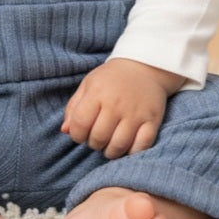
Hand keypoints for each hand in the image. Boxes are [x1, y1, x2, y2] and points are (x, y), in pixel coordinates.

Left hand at [61, 59, 183, 159]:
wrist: (144, 66)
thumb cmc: (111, 79)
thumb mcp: (88, 85)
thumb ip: (74, 108)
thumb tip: (65, 131)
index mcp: (97, 92)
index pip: (80, 124)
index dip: (76, 135)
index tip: (80, 133)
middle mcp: (116, 103)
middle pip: (99, 138)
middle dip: (93, 143)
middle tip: (96, 138)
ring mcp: (135, 113)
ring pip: (119, 146)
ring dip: (111, 151)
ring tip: (109, 144)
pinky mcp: (152, 120)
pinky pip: (142, 146)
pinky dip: (132, 152)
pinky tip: (127, 146)